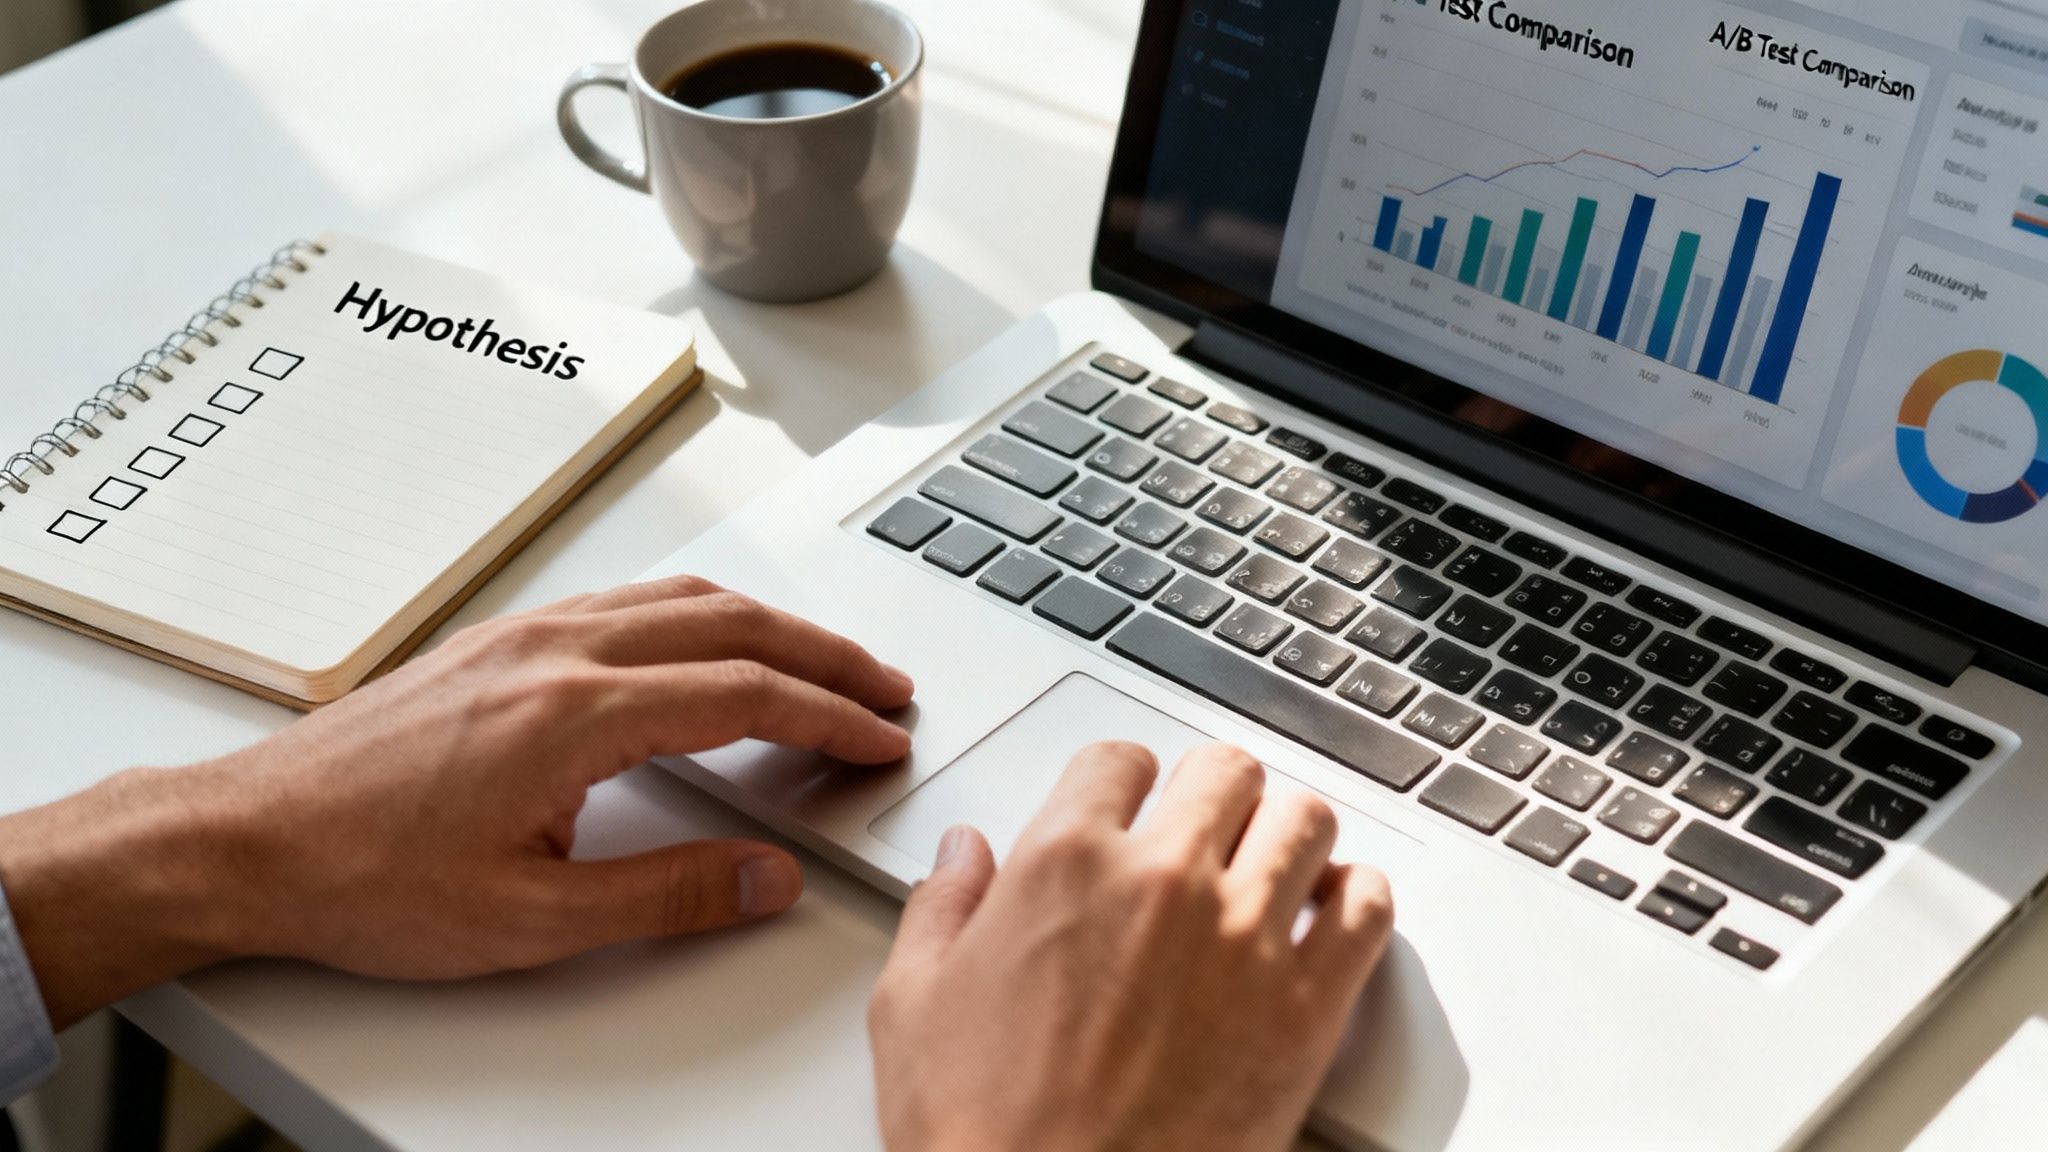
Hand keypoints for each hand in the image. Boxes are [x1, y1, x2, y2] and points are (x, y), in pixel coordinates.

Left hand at [0, 576, 913, 1028]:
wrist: (246, 841)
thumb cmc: (364, 876)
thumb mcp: (530, 921)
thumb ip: (666, 896)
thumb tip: (762, 879)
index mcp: (574, 713)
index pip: (745, 694)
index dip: (829, 717)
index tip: (880, 738)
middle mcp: (555, 652)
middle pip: (730, 624)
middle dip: (824, 654)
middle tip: (884, 690)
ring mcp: (524, 636)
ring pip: (680, 599)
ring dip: (767, 625)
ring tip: (820, 662)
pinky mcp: (497, 643)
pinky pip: (628, 602)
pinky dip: (701, 615)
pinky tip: (708, 642)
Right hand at [867, 742, 1395, 1151]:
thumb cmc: (983, 1134)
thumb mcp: (911, 1006)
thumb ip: (942, 909)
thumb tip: (963, 856)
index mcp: (1065, 864)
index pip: (1119, 760)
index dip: (1122, 781)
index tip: (1128, 802)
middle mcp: (1165, 883)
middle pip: (1226, 772)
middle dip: (1213, 792)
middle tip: (1204, 825)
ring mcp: (1245, 939)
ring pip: (1305, 822)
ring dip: (1287, 835)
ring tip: (1270, 863)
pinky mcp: (1308, 1007)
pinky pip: (1368, 909)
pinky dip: (1356, 899)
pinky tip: (1328, 915)